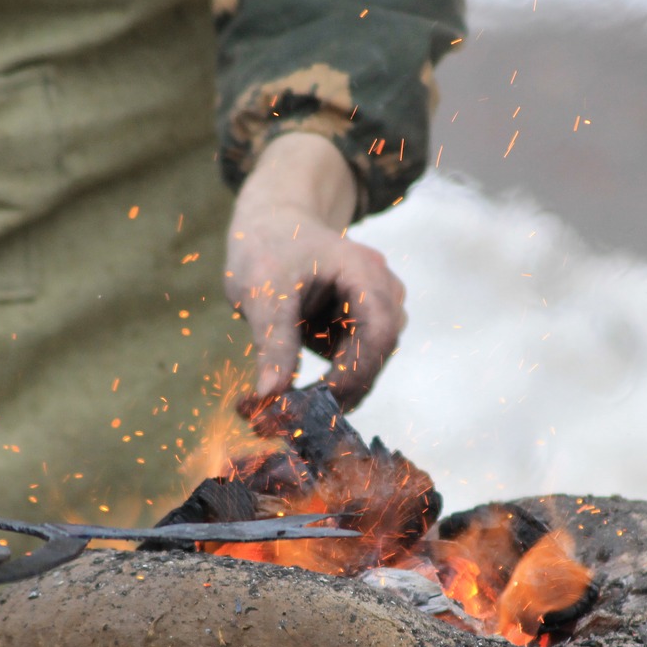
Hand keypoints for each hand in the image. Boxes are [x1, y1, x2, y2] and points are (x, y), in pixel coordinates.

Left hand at [225, 132, 405, 410]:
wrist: (269, 227)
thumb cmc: (265, 249)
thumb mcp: (263, 293)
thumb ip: (272, 342)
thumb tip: (271, 395)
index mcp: (366, 272)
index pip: (379, 332)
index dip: (355, 373)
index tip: (318, 404)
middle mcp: (383, 289)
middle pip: (380, 351)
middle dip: (346, 387)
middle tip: (305, 419)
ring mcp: (375, 307)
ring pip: (370, 361)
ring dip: (340, 388)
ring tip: (297, 409)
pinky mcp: (360, 325)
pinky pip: (355, 360)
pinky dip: (332, 380)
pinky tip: (302, 394)